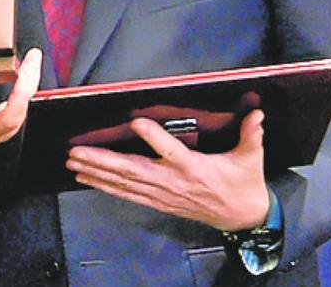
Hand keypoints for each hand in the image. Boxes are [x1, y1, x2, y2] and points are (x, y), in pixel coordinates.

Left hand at [66, 109, 269, 230]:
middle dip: (101, 160)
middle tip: (76, 151)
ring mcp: (162, 194)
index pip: (169, 149)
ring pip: (123, 183)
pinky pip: (127, 195)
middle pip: (131, 170)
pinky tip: (87, 179)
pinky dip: (105, 187)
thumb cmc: (243, 183)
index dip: (152, 136)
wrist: (242, 217)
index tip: (135, 121)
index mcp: (193, 167)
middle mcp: (172, 181)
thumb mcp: (251, 158)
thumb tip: (257, 113)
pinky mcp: (159, 202)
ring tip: (73, 163)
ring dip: (96, 172)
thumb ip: (251, 134)